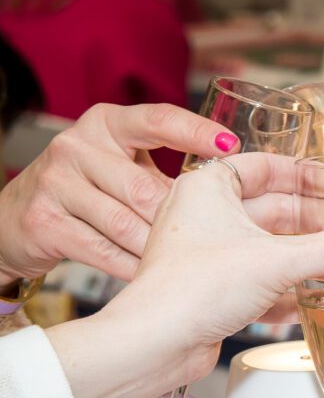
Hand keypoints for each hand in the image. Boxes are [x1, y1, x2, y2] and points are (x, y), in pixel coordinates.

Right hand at [0, 102, 236, 283]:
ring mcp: (57, 182)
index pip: (156, 119)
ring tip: (175, 265)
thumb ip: (160, 175)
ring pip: (125, 224)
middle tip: (203, 244)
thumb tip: (224, 197)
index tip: (229, 147)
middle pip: (143, 188)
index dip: (194, 132)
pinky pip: (102, 251)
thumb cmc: (85, 194)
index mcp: (106, 124)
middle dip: (175, 223)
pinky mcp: (45, 221)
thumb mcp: (119, 169)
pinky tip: (146, 277)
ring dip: (154, 250)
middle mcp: (78, 145)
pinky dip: (130, 268)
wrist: (18, 220)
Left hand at [49, 153, 323, 397]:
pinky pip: (259, 282)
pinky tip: (315, 299)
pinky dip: (287, 289)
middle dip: (316, 225)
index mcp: (207, 187)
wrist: (155, 343)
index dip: (307, 175)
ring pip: (268, 249)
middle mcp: (204, 217)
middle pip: (273, 211)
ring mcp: (208, 256)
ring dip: (306, 259)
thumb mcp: (274, 261)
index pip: (265, 167)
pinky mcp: (213, 292)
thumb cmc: (191, 288)